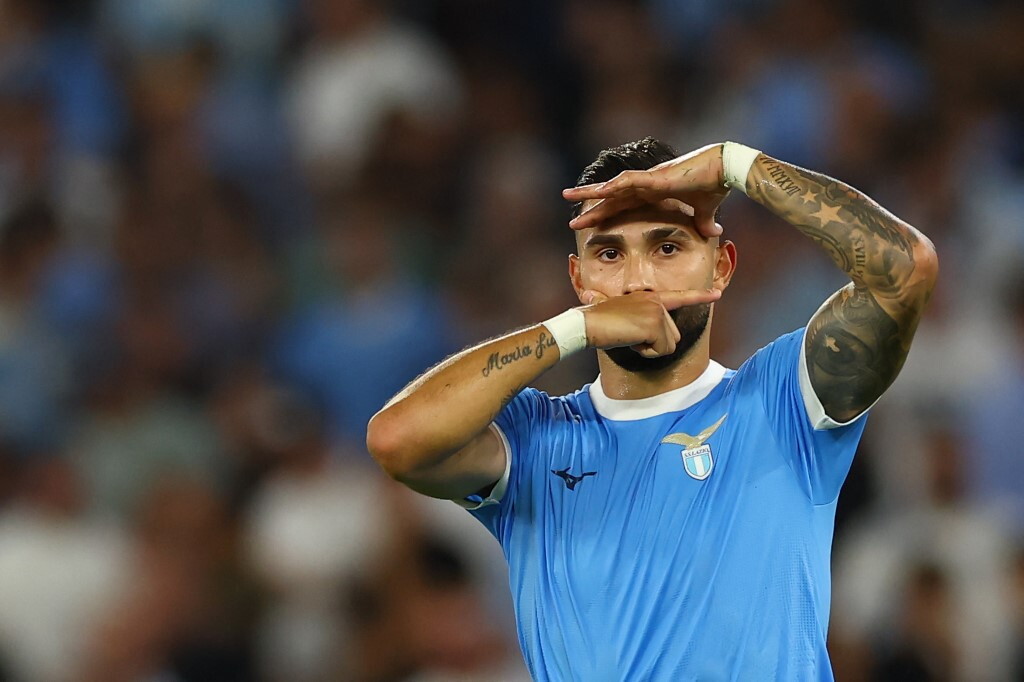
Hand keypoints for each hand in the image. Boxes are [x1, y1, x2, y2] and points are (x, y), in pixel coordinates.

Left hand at [562, 143, 728, 236]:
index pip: (624, 206)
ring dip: (590, 193)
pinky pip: (627, 182)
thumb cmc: (716, 184)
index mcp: (654, 193)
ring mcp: (648, 179)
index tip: (592, 225)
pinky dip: (611, 186)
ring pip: (612, 187)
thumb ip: (705, 222)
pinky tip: (595, 192)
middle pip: (612, 199)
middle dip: (592, 210)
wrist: (726, 169)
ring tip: (567, 196)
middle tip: (572, 221)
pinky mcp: (654, 177)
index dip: (607, 215)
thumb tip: (714, 233)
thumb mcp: (706, 211)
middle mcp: (646, 185)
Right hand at [581, 289, 720, 357]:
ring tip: (628, 337)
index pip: (679, 297)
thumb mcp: (611, 312)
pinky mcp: (655, 324)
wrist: (585, 325)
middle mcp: (656, 300)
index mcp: (649, 297)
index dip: (700, 296)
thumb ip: (617, 309)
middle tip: (630, 335)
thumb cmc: (594, 321)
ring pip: (669, 344)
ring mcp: (657, 311)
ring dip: (649, 348)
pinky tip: (630, 341)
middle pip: (674, 335)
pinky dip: (645, 352)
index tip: (717, 294)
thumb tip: (587, 295)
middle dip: (654, 343)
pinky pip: (661, 350)